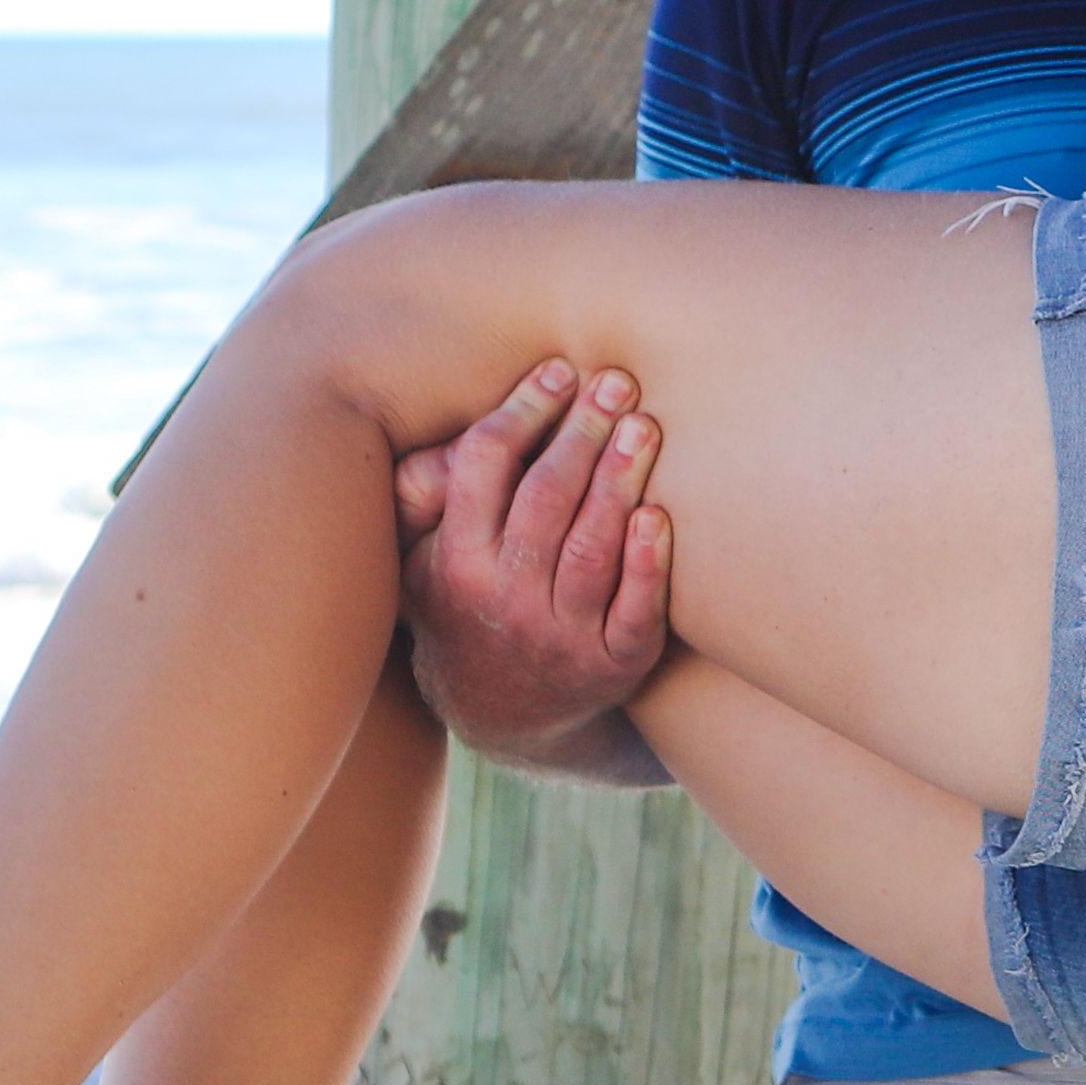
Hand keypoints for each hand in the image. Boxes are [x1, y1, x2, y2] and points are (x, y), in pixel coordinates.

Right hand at [393, 360, 672, 768]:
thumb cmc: (470, 607)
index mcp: (456, 563)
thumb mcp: (424, 563)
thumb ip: (428, 501)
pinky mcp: (616, 664)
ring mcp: (562, 636)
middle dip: (581, 434)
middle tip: (617, 383)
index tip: (558, 372)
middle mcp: (506, 600)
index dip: (523, 412)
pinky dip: (648, 563)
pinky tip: (660, 515)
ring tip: (644, 426)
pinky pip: (636, 610)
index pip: (484, 469)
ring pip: (593, 548)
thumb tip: (442, 436)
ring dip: (620, 481)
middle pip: (546, 500)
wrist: (504, 712)